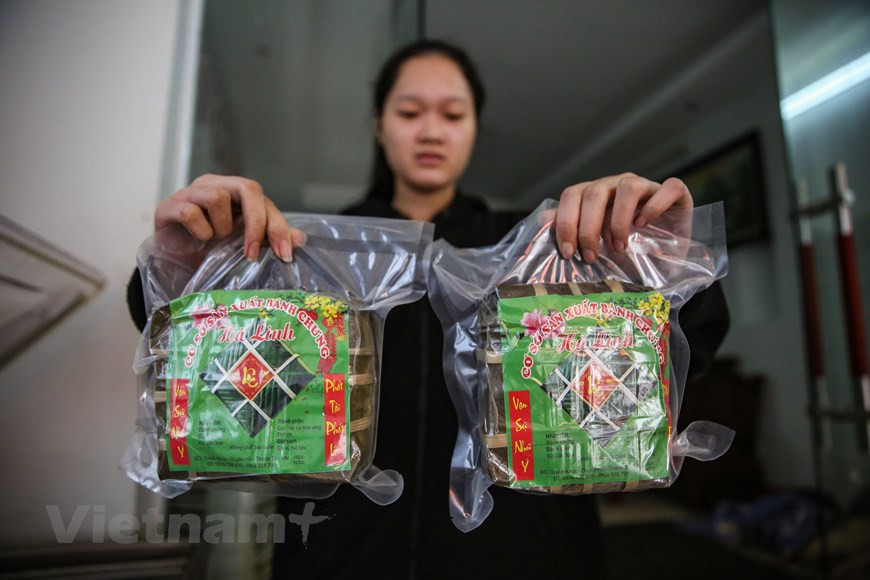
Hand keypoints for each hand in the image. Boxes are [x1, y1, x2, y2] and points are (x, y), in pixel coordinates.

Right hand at [154, 174, 305, 261]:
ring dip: (221, 228)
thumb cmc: (209, 252)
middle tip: (252, 254)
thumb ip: (270, 238)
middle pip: (247, 188)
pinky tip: (198, 240)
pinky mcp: (168, 206)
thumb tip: (301, 239)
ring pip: (216, 197)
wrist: (173, 266)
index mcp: (234, 192)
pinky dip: (199, 230)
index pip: (263, 198)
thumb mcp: (244, 245)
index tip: (285, 254)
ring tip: (214, 240)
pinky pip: (191, 211)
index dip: (277, 225)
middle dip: (256, 224)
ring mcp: (190, 192)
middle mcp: (214, 185)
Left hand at [555, 173, 692, 260]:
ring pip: (628, 186)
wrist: (665, 261)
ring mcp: (647, 186)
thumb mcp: (595, 245)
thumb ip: (571, 230)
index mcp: (595, 194)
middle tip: (590, 256)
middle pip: (595, 192)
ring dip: (619, 220)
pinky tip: (644, 226)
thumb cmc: (626, 252)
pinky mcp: (675, 194)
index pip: (572, 194)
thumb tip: (544, 220)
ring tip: (618, 247)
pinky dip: (655, 206)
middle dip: (588, 228)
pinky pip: (668, 188)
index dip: (566, 222)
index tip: (568, 252)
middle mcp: (617, 185)